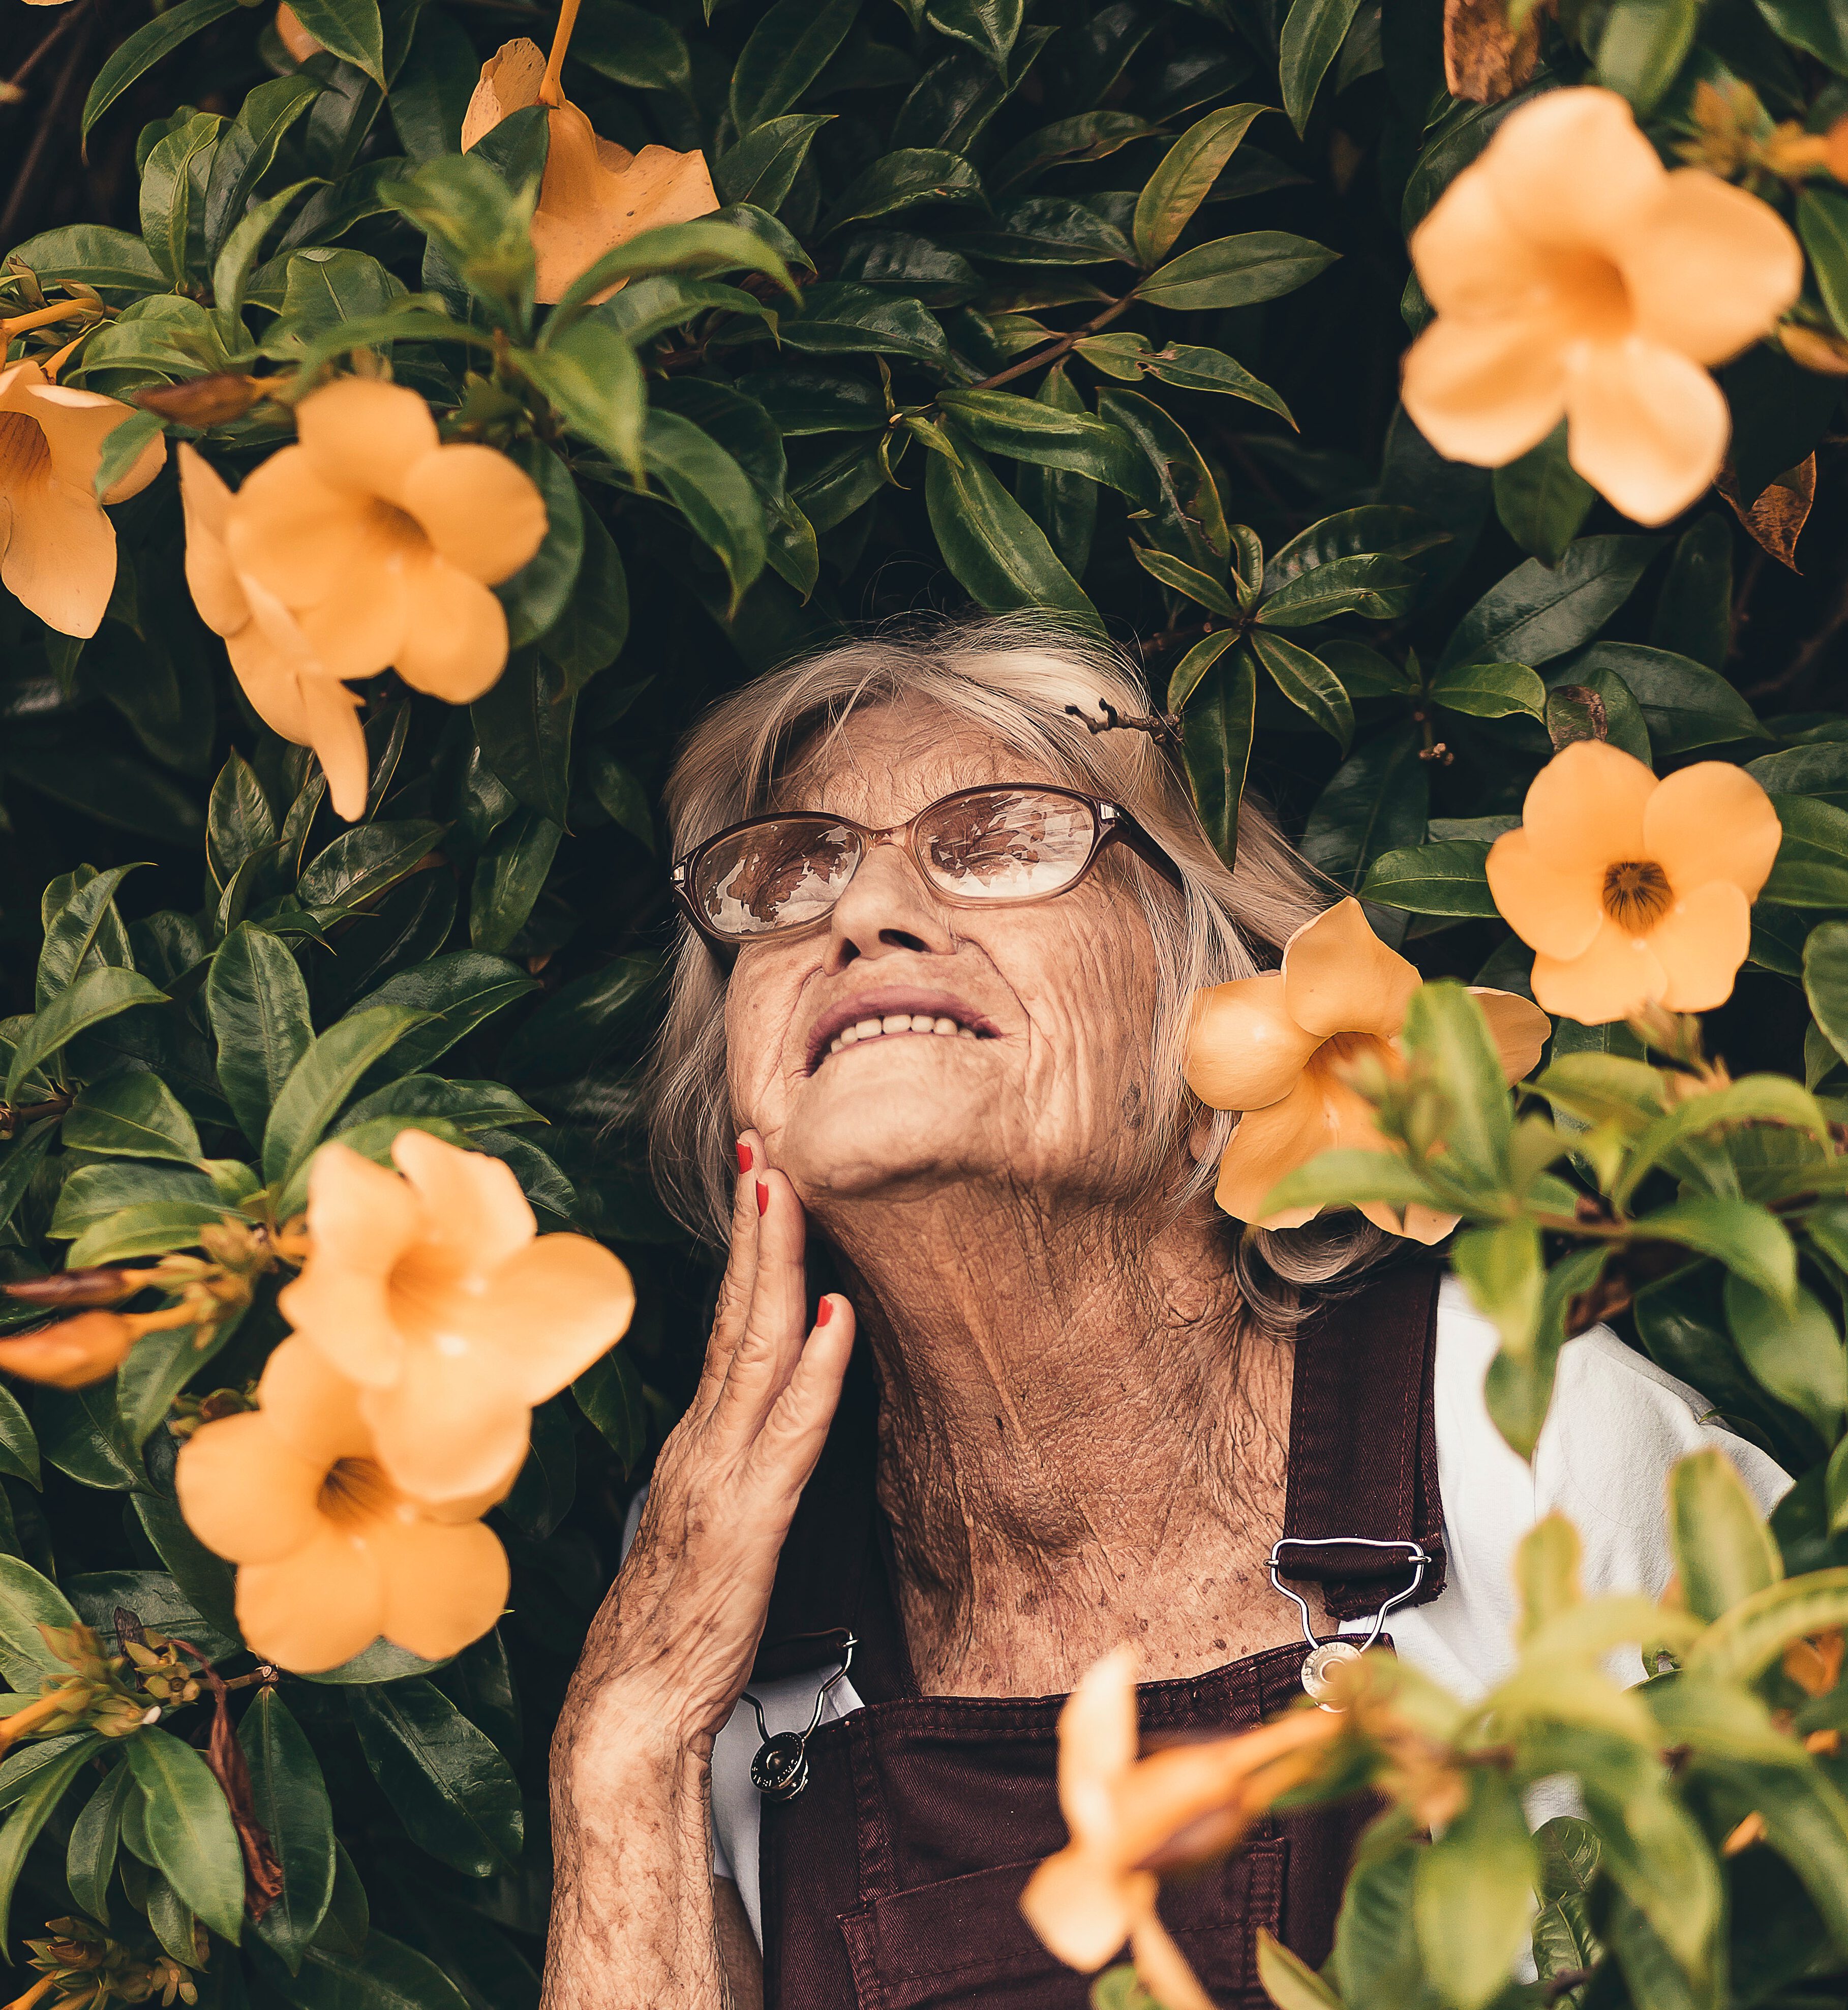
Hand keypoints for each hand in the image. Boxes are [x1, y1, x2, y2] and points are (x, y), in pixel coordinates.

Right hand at [563, 1129, 855, 1754]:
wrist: (628, 1710)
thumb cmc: (671, 1624)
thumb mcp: (705, 1524)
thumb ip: (731, 1464)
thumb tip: (763, 1418)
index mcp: (697, 1440)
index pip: (726, 1323)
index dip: (746, 1249)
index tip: (761, 1177)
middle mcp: (704, 1442)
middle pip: (736, 1315)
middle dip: (757, 1225)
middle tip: (768, 1148)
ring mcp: (722, 1477)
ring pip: (756, 1351)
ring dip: (779, 1266)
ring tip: (791, 1193)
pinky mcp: (750, 1524)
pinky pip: (789, 1435)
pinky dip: (815, 1373)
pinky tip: (835, 1321)